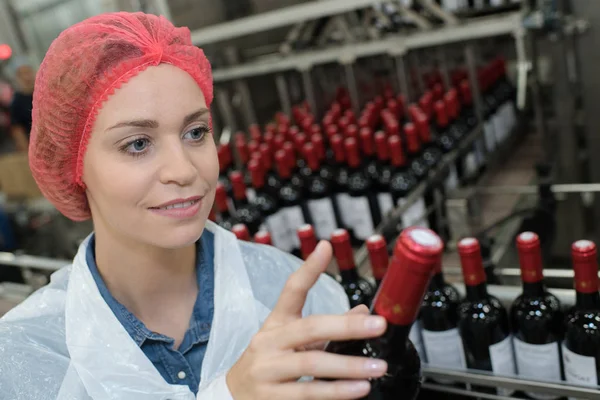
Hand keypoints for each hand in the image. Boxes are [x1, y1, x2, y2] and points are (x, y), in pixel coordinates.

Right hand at [227, 241, 387, 399]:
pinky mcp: (271, 398)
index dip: (309, 269)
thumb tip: (363, 313)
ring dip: (347, 366)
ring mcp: (268, 371)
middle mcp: (270, 343)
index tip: (326, 248)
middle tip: (378, 325)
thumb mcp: (292, 341)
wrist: (233, 396)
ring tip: (376, 368)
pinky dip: (335, 393)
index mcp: (277, 323)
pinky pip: (307, 394)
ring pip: (311, 365)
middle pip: (309, 328)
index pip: (291, 290)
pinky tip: (357, 390)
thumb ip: (327, 328)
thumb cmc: (270, 362)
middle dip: (346, 326)